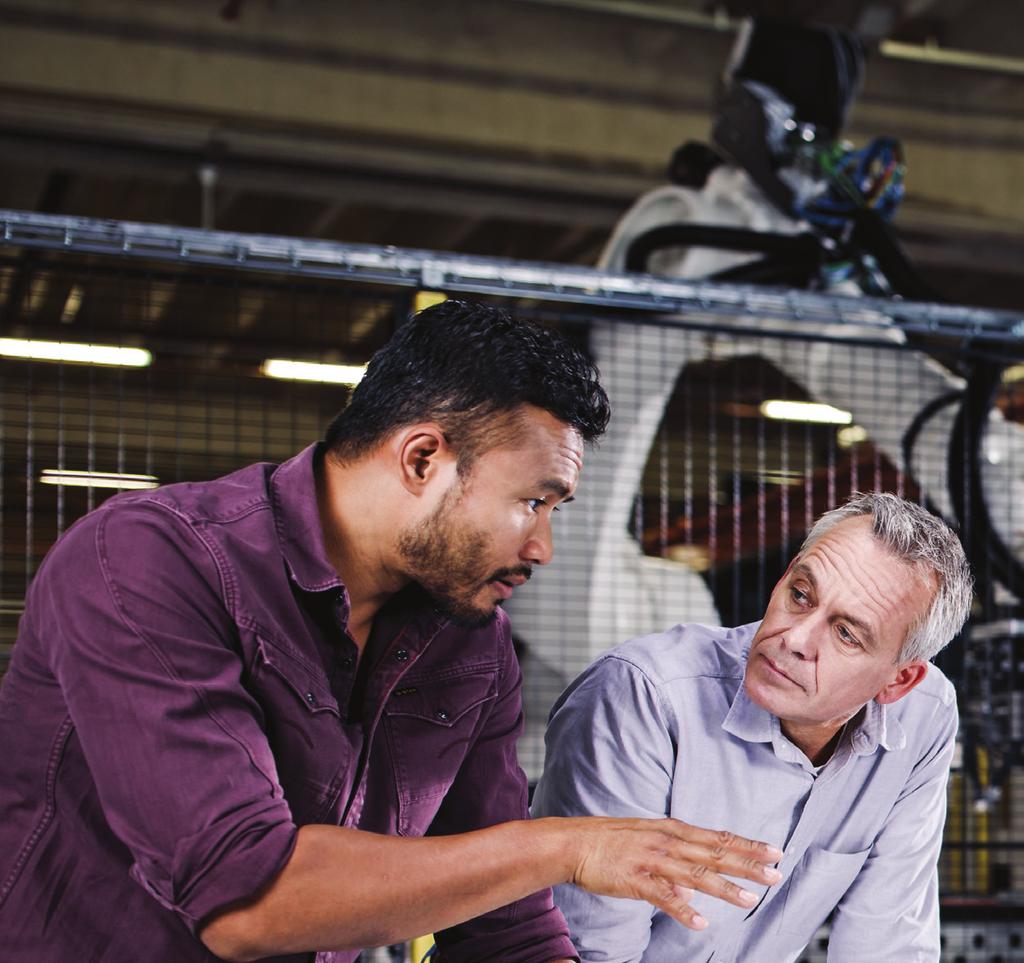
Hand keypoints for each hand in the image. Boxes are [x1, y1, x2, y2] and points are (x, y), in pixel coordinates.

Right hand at [564, 816, 782, 929]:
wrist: (574, 842)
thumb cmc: (610, 840)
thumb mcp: (647, 838)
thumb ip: (673, 856)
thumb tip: (692, 881)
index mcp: (672, 830)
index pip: (717, 837)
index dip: (746, 844)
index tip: (774, 850)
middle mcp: (667, 842)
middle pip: (714, 853)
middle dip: (747, 864)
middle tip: (776, 872)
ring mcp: (652, 860)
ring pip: (695, 875)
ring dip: (724, 888)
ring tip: (749, 900)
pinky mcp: (635, 880)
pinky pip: (663, 897)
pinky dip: (683, 910)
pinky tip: (700, 923)